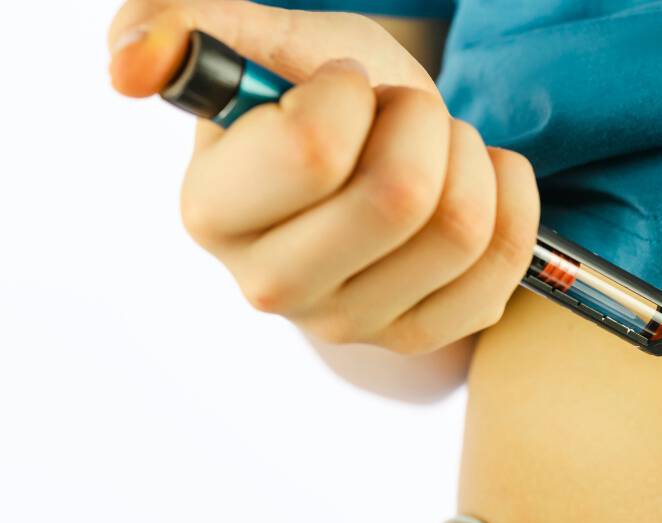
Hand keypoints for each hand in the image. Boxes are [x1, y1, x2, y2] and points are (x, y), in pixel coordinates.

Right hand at [108, 0, 538, 353]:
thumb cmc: (320, 95)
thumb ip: (187, 25)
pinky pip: (505, 262)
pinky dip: (512, 195)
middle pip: (401, 196)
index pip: (315, 149)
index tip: (344, 88)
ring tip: (438, 144)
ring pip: (463, 226)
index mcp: (213, 212)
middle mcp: (271, 286)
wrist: (378, 155)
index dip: (353, 94)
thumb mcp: (265, 41)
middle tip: (403, 111)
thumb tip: (133, 64)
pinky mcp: (421, 336)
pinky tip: (481, 178)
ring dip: (469, 156)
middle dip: (421, 121)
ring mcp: (350, 323)